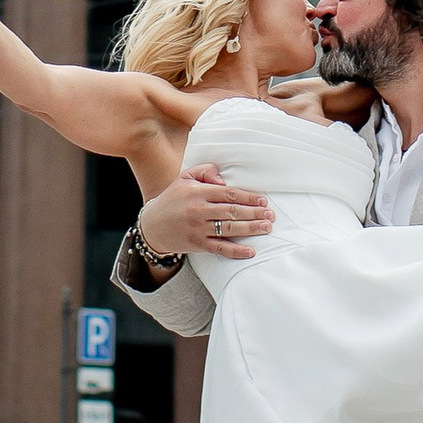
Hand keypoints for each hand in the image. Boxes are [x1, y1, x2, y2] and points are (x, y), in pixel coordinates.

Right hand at [136, 168, 273, 261]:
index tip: (263, 200)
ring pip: (229, 229)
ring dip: (250, 229)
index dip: (248, 197)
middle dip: (254, 213)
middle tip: (270, 214)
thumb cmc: (172, 199)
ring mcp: (198, 229)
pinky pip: (220, 248)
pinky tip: (250, 251)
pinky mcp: (197, 244)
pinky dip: (236, 251)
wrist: (152, 226)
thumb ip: (205, 171)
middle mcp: (199, 210)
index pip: (228, 194)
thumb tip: (224, 179)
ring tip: (266, 227)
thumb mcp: (185, 178)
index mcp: (198, 192)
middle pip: (232, 212)